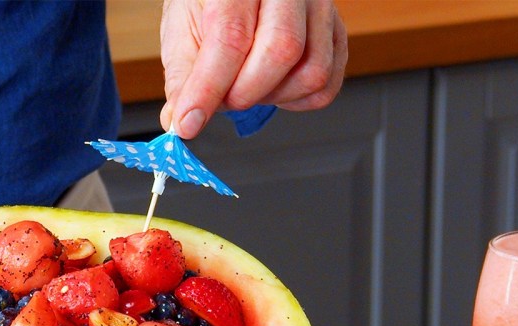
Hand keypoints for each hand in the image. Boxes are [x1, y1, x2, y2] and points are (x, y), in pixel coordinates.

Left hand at [159, 0, 348, 137]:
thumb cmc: (213, 3)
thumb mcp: (184, 28)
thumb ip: (183, 75)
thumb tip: (179, 120)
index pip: (232, 37)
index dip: (209, 88)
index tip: (188, 122)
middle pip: (282, 52)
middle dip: (244, 93)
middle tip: (222, 98)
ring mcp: (321, 9)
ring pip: (312, 73)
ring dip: (272, 97)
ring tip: (246, 85)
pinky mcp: (337, 33)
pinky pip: (327, 84)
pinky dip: (296, 100)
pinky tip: (273, 86)